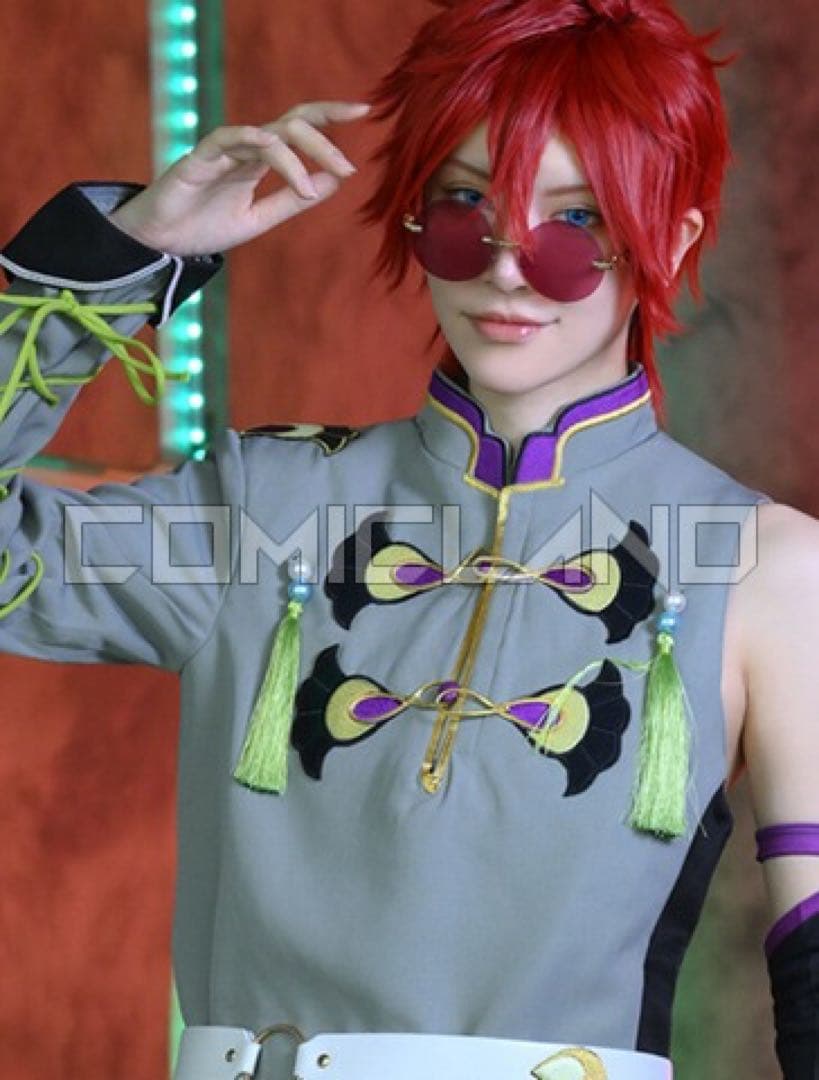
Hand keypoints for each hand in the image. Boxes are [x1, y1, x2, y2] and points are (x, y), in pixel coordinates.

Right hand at [108, 100, 370, 255]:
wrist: (162, 245)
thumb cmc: (204, 228)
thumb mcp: (259, 219)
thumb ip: (293, 200)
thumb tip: (334, 180)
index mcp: (260, 159)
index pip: (300, 126)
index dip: (330, 115)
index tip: (364, 112)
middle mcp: (245, 148)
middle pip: (291, 125)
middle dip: (323, 142)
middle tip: (347, 169)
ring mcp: (223, 150)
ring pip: (268, 135)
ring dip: (296, 160)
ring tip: (308, 192)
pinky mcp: (199, 159)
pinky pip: (229, 139)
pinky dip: (256, 144)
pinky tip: (278, 157)